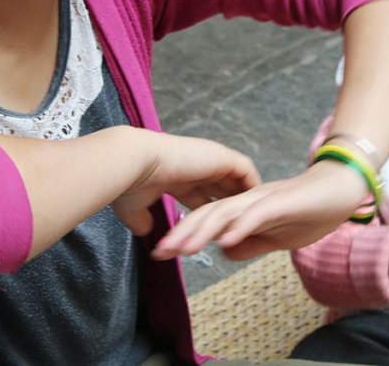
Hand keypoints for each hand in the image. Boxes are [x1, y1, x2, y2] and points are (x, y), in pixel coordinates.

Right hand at [113, 132, 261, 236]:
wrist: (134, 162)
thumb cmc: (130, 183)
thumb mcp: (135, 207)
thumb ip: (142, 220)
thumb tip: (145, 232)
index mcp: (178, 176)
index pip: (201, 195)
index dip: (211, 213)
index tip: (218, 231)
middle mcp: (195, 166)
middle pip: (223, 188)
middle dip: (234, 207)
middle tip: (246, 228)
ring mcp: (209, 159)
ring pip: (237, 179)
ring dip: (247, 196)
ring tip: (257, 217)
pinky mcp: (220, 157)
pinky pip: (246, 172)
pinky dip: (253, 186)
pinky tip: (258, 203)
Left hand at [151, 159, 369, 260]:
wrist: (341, 188)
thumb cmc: (310, 212)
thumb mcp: (275, 237)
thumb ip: (250, 243)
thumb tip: (223, 253)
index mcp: (243, 208)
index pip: (206, 220)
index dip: (182, 235)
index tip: (160, 254)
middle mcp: (248, 199)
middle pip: (207, 213)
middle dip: (181, 233)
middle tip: (157, 253)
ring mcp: (264, 198)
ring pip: (226, 212)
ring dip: (202, 231)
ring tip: (182, 250)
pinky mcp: (282, 201)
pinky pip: (256, 215)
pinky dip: (238, 228)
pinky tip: (224, 241)